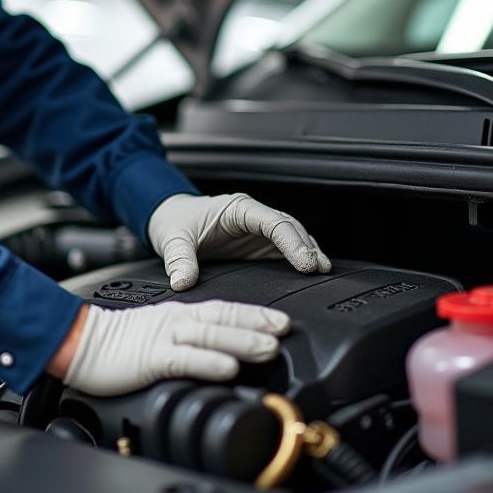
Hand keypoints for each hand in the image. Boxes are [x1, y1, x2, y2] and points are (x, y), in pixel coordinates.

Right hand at [62, 299, 290, 396]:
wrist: (79, 342)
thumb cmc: (115, 345)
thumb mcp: (160, 338)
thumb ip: (190, 344)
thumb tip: (225, 358)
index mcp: (179, 315)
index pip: (223, 309)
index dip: (255, 314)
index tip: (282, 322)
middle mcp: (175, 321)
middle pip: (222, 318)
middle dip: (257, 323)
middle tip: (286, 329)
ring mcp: (163, 338)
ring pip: (209, 336)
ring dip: (241, 340)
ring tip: (268, 348)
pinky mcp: (150, 357)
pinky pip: (183, 359)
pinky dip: (209, 362)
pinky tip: (227, 368)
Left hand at [148, 193, 330, 290]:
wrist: (168, 218)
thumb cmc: (174, 221)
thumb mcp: (172, 240)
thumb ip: (179, 260)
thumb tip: (183, 283)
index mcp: (237, 209)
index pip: (273, 221)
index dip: (292, 241)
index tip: (305, 262)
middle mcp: (253, 216)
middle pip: (289, 228)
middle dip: (307, 247)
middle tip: (320, 270)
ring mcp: (258, 231)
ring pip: (293, 237)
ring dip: (309, 252)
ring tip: (324, 272)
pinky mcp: (258, 246)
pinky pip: (284, 250)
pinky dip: (299, 259)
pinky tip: (312, 273)